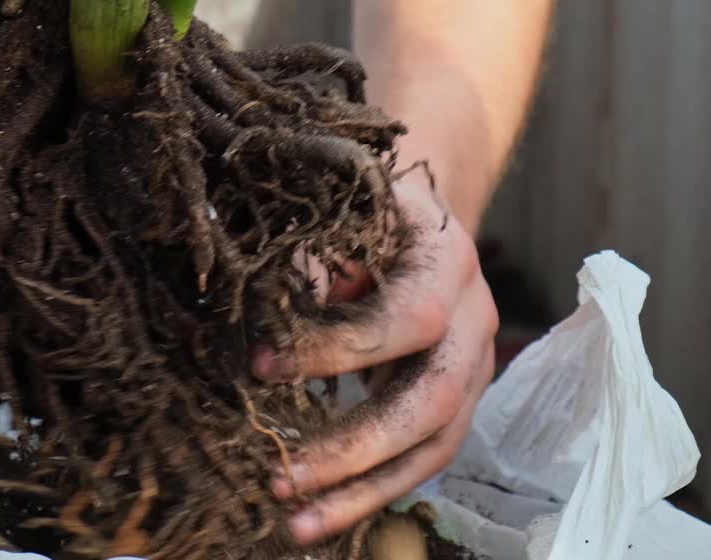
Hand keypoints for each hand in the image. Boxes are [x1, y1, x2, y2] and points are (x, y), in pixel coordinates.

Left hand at [252, 173, 498, 545]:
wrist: (420, 211)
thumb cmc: (365, 203)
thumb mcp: (340, 209)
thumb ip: (308, 259)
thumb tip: (254, 321)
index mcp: (448, 258)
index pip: (409, 319)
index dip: (336, 349)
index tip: (260, 365)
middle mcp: (475, 316)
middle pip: (432, 401)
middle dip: (354, 446)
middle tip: (279, 476)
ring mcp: (473, 364)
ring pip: (434, 448)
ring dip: (362, 492)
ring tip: (296, 526)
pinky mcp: (456, 400)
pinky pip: (423, 457)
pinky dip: (372, 491)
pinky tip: (322, 516)